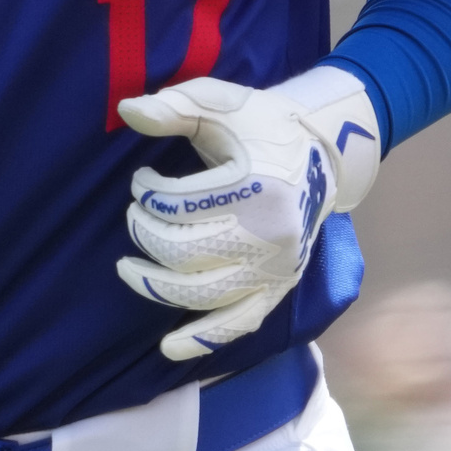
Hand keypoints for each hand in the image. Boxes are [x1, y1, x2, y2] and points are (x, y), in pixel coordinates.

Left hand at [113, 65, 380, 360]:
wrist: (323, 156)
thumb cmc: (264, 126)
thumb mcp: (222, 103)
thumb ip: (174, 106)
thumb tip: (127, 110)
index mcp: (259, 185)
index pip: (180, 205)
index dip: (147, 194)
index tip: (140, 182)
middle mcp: (271, 235)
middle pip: (184, 251)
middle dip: (145, 234)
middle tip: (134, 216)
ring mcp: (276, 268)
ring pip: (202, 292)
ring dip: (155, 284)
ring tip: (129, 267)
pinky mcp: (279, 288)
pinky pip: (237, 325)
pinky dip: (202, 339)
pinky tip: (168, 347)